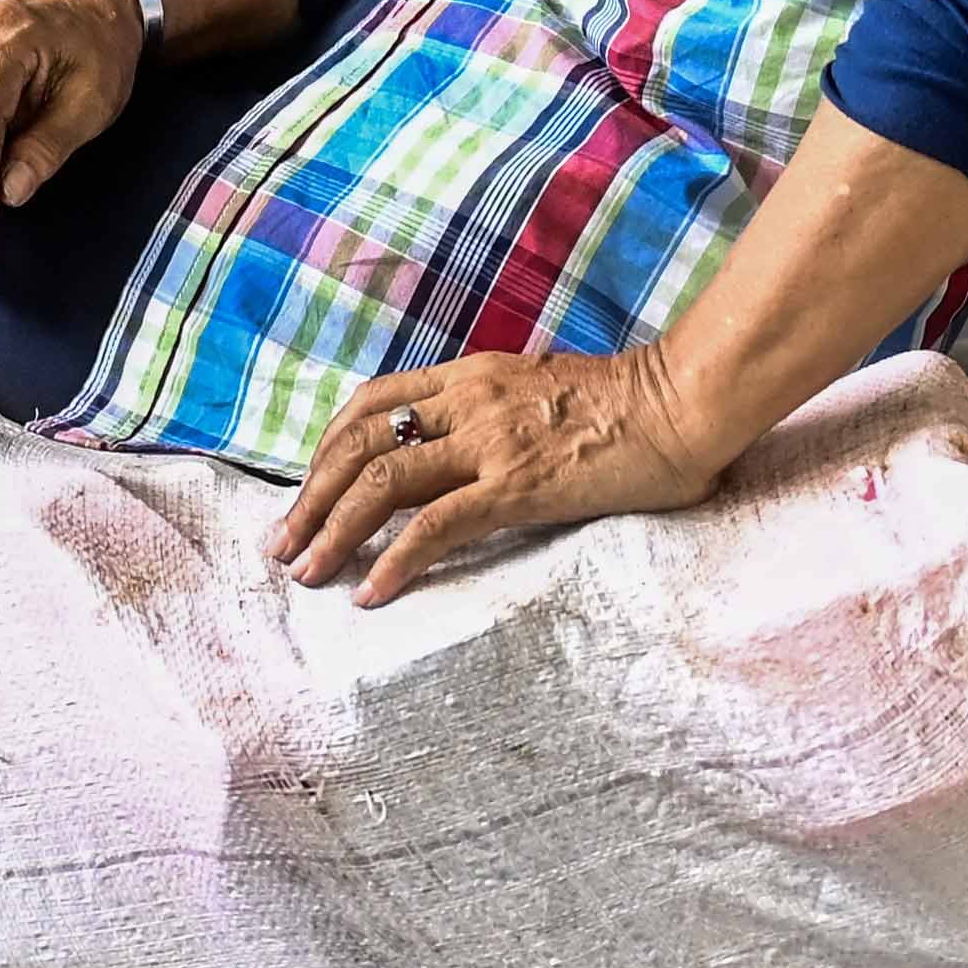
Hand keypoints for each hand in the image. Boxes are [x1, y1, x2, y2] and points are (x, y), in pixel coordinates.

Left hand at [268, 348, 736, 606]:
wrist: (685, 401)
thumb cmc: (629, 403)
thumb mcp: (541, 389)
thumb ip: (494, 409)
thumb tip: (463, 447)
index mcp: (471, 376)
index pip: (371, 403)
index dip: (325, 450)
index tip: (306, 492)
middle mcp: (468, 401)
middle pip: (358, 443)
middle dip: (309, 497)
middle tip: (282, 545)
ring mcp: (491, 442)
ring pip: (382, 482)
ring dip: (332, 530)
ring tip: (307, 574)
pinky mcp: (519, 485)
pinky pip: (437, 525)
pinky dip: (394, 560)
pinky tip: (371, 592)